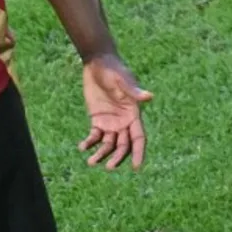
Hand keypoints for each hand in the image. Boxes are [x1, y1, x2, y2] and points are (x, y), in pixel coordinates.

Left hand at [79, 55, 152, 170]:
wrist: (98, 63)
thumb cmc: (113, 70)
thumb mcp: (122, 80)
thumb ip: (133, 91)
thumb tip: (149, 96)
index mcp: (134, 114)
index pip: (139, 138)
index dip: (139, 153)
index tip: (137, 167)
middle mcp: (124, 121)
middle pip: (124, 146)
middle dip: (117, 158)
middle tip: (108, 167)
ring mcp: (110, 122)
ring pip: (108, 145)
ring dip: (101, 154)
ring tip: (91, 162)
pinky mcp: (97, 119)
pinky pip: (94, 136)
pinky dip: (89, 143)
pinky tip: (82, 147)